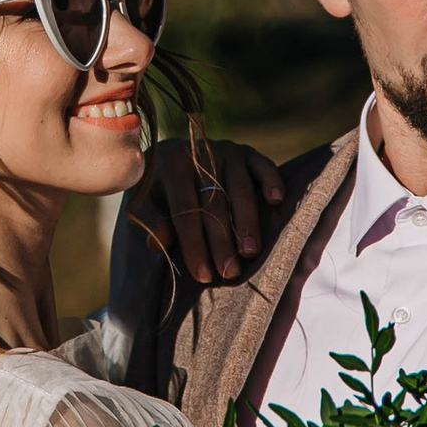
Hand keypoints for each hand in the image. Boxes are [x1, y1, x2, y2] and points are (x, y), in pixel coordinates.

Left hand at [126, 135, 284, 290]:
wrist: (174, 153)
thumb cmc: (162, 189)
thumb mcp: (149, 202)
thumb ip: (155, 222)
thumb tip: (158, 244)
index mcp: (171, 165)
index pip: (183, 209)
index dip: (194, 244)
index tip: (203, 275)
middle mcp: (200, 154)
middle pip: (214, 202)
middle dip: (222, 240)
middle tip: (230, 271)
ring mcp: (226, 151)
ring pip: (240, 188)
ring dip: (247, 221)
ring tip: (251, 252)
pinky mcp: (247, 152)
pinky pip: (263, 165)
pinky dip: (271, 181)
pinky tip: (277, 201)